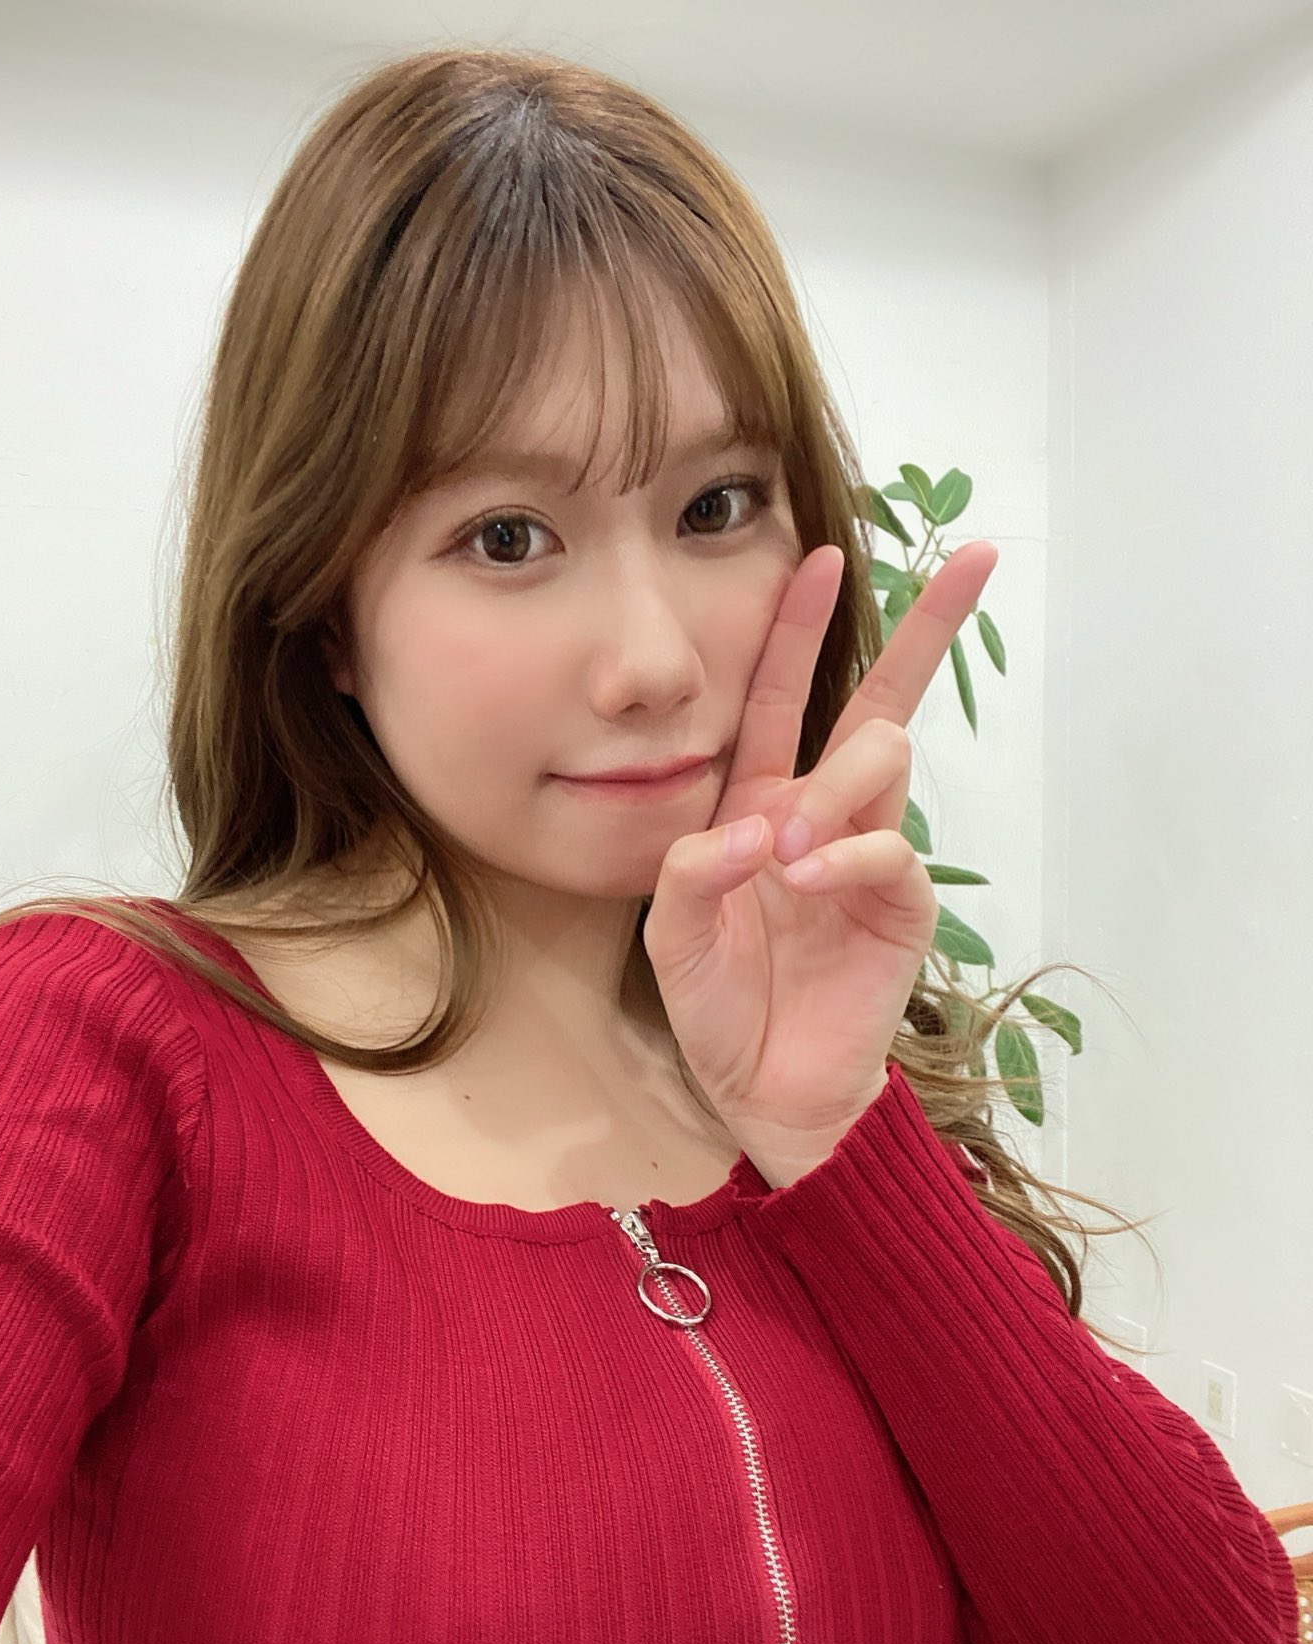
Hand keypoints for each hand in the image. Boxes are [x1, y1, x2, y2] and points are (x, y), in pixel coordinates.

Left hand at [642, 538, 999, 1177]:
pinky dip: (847, 853)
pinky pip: (889, 847)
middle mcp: (822, 815)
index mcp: (761, 804)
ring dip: (834, 785)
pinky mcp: (900, 904)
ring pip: (882, 758)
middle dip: (928, 627)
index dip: (802, 627)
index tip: (825, 551)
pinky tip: (806, 879)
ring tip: (786, 851)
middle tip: (973, 561)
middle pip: (882, 700)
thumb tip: (760, 825)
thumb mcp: (674, 932)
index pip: (784, 698)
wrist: (765, 1088)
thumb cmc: (719, 1005)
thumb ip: (695, 870)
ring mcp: (867, 855)